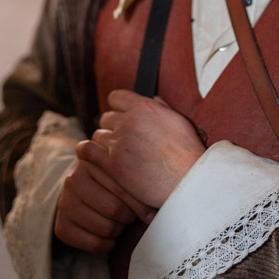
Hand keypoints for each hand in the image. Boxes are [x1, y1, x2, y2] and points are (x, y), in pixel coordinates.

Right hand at [54, 139, 154, 252]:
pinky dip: (106, 244)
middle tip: (129, 215)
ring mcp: (65, 203)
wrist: (82, 193)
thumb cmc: (111, 182)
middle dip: (128, 217)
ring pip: (105, 228)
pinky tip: (108, 236)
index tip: (150, 213)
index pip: (122, 187)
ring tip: (118, 223)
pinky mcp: (61, 227)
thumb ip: (136, 178)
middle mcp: (73, 180)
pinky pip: (94, 243)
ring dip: (118, 230)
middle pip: (114, 209)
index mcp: (90, 161)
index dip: (140, 204)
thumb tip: (155, 206)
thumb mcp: (121, 173)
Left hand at [91, 89, 205, 208]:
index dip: (118, 108)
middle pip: (105, 118)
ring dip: (105, 144)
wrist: (187, 180)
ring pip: (98, 136)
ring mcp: (119, 142)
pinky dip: (92, 155)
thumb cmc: (187, 152)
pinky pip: (91, 152)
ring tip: (115, 155)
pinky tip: (97, 159)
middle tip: (121, 140)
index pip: (116, 97)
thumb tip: (152, 99)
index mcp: (144, 106)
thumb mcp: (177, 119)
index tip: (121, 117)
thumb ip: (160, 106)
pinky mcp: (113, 164)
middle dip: (112, 128)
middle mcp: (128, 120)